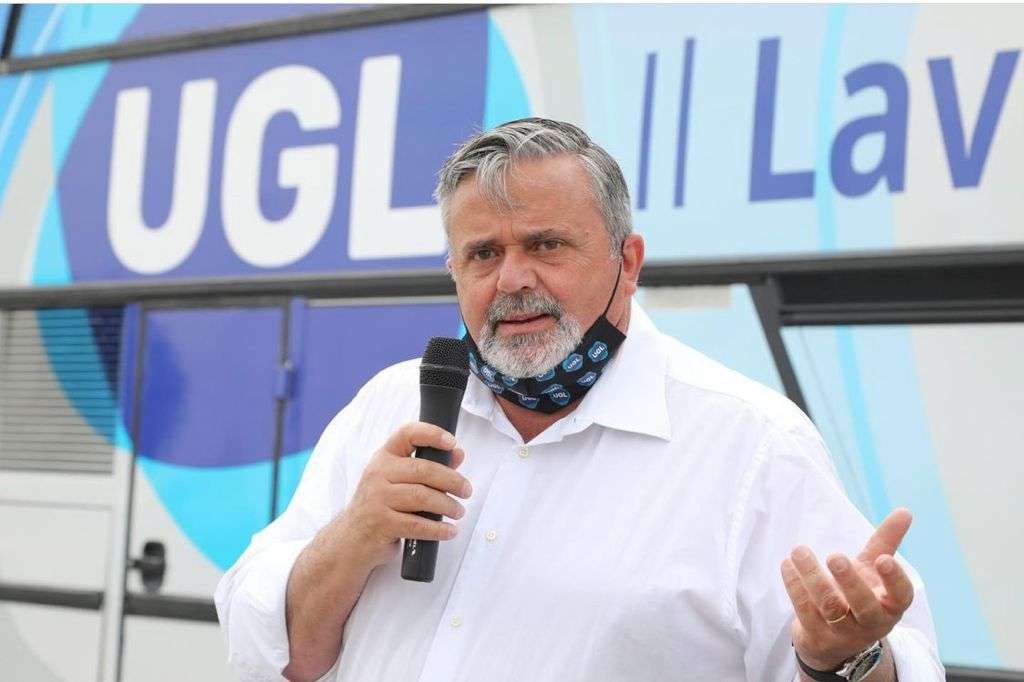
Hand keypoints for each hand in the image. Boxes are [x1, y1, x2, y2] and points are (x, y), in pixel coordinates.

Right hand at [335, 422, 472, 568]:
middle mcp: (378, 473)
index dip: (432, 434)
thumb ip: (428, 466)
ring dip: (447, 505)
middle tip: (467, 491)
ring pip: (422, 497)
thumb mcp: (398, 481)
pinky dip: (438, 528)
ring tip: (458, 512)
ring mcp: (377, 498)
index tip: (452, 443)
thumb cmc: (379, 507)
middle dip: (452, 480)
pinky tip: (449, 530)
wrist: (350, 540)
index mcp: (384, 457)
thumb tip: (457, 454)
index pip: (407, 434)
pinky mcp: (381, 523)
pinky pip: (417, 524)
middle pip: (423, 470)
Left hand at [780, 508, 915, 670]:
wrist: (835, 641)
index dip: (894, 580)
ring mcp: (843, 633)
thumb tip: (905, 510)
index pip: (900, 596)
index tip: (884, 559)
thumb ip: (886, 542)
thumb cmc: (859, 595)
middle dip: (849, 581)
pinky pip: (805, 610)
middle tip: (835, 556)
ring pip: (830, 607)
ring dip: (813, 577)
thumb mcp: (872, 571)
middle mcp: (870, 622)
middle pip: (863, 606)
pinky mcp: (817, 636)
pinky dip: (795, 586)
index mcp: (890, 605)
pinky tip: (788, 564)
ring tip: (799, 551)